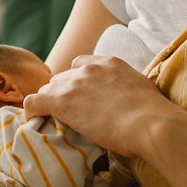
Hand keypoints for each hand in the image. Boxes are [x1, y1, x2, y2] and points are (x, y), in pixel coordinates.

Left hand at [22, 54, 166, 156]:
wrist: (150, 124)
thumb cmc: (154, 117)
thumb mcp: (140, 92)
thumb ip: (126, 90)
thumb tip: (126, 104)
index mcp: (109, 63)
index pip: (80, 65)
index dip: (76, 82)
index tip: (79, 97)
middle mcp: (89, 68)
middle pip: (62, 78)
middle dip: (62, 93)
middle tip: (68, 114)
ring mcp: (74, 83)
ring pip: (48, 89)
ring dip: (50, 103)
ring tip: (52, 121)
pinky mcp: (61, 101)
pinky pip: (34, 101)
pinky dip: (31, 111)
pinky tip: (34, 122)